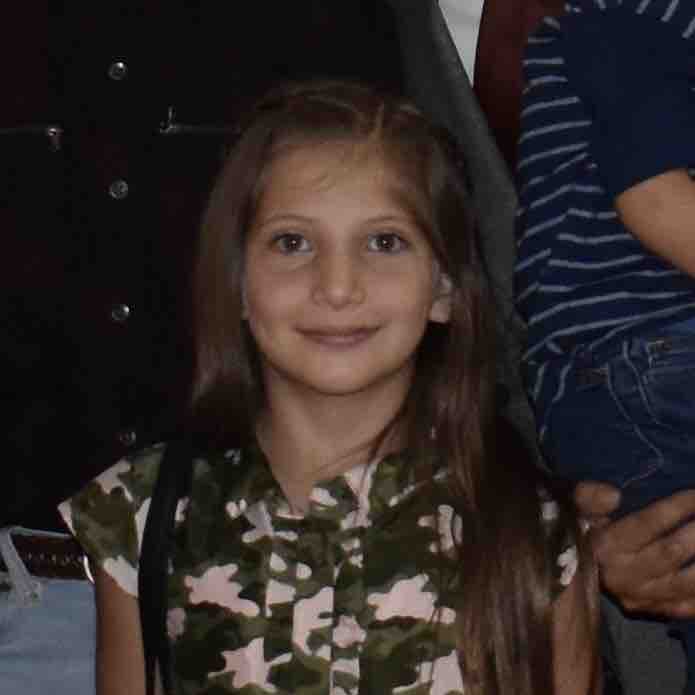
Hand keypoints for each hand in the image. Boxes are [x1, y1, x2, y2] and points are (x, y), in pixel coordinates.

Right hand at [575, 482, 694, 617]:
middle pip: (672, 551)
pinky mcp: (647, 610)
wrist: (563, 567)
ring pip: (685, 582)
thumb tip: (615, 496)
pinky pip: (685, 606)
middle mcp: (621, 575)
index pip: (647, 523)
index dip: (678, 507)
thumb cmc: (575, 527)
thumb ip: (587, 496)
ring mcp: (637, 597)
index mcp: (603, 546)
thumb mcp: (572, 504)